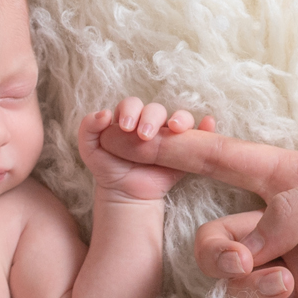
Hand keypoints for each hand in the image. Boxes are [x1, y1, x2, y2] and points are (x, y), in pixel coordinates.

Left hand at [77, 96, 213, 201]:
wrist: (124, 193)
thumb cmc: (108, 167)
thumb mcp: (89, 149)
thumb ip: (88, 128)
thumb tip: (104, 114)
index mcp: (130, 117)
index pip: (132, 104)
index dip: (130, 110)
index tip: (125, 127)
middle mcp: (151, 123)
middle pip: (157, 109)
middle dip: (151, 118)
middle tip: (144, 135)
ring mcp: (170, 136)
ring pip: (180, 118)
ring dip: (181, 119)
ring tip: (176, 129)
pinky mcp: (185, 150)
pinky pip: (199, 135)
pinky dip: (207, 127)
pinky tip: (209, 123)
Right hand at [95, 127, 297, 297]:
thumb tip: (249, 242)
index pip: (224, 164)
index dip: (176, 154)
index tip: (126, 145)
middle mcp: (296, 232)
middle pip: (218, 241)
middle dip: (216, 252)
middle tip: (246, 261)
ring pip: (241, 290)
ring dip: (248, 291)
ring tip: (287, 287)